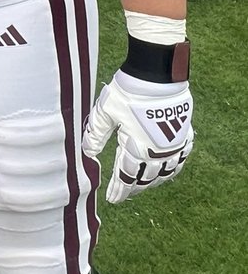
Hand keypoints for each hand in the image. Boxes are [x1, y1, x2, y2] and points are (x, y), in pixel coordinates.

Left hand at [82, 70, 193, 202]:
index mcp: (138, 148)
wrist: (157, 74)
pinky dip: (173, 167)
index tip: (111, 199)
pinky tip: (167, 168)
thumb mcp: (105, 111)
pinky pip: (182, 158)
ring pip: (166, 172)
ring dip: (154, 180)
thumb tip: (87, 154)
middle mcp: (159, 152)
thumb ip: (95, 134)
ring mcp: (175, 144)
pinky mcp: (185, 133)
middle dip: (134, 187)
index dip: (118, 190)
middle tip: (125, 192)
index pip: (126, 177)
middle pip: (146, 178)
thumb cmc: (128, 91)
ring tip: (143, 183)